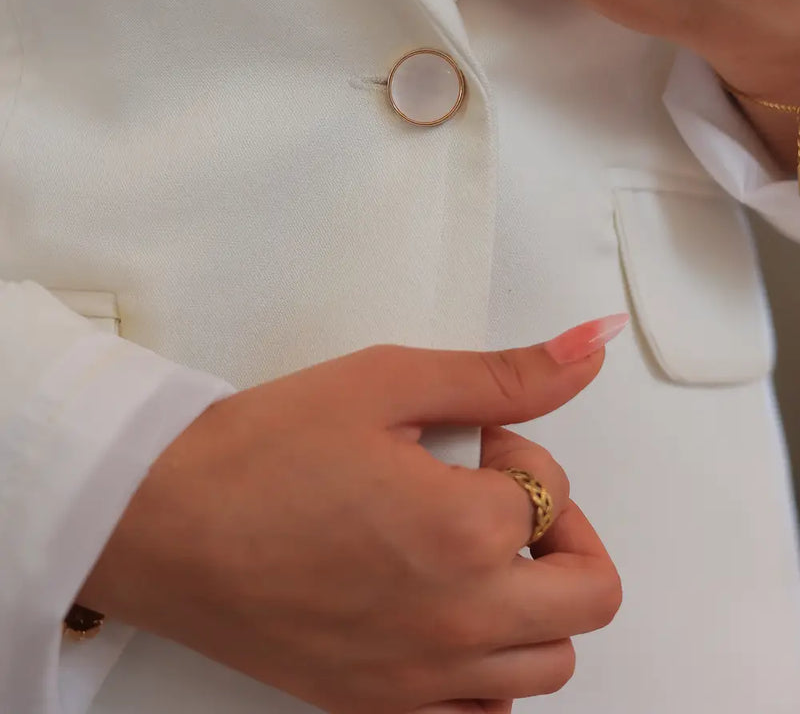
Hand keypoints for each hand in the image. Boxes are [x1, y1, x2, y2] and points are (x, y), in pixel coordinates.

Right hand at [77, 322, 624, 713]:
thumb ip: (502, 373)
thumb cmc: (256, 453)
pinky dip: (493, 672)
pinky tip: (452, 619)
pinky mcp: (377, 706)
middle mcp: (457, 622)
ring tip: (475, 551)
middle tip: (501, 498)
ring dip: (538, 600)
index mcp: (462, 533)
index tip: (472, 440)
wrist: (161, 523)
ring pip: (550, 664)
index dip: (518, 451)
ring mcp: (420, 677)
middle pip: (589, 593)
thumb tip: (588, 349)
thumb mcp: (386, 382)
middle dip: (562, 531)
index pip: (554, 492)